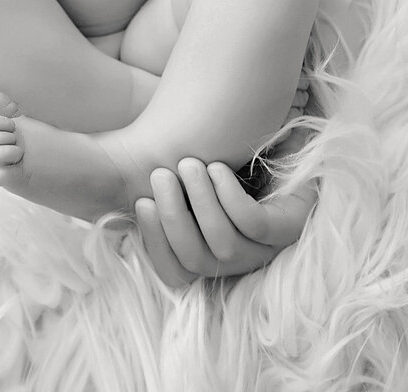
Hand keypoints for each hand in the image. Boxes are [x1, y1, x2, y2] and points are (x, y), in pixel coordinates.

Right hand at [134, 161, 315, 287]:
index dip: (156, 245)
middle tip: (161, 174)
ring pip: (224, 246)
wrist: (277, 133)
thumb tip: (118, 210)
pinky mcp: (289, 228)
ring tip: (189, 165)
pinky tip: (218, 171)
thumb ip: (164, 197)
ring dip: (200, 203)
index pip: (177, 275)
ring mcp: (267, 248)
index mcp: (211, 255)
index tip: (142, 202)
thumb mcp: (189, 181)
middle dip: (173, 217)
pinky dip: (230, 198)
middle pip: (196, 261)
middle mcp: (239, 261)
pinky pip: (253, 225)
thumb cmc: (227, 157)